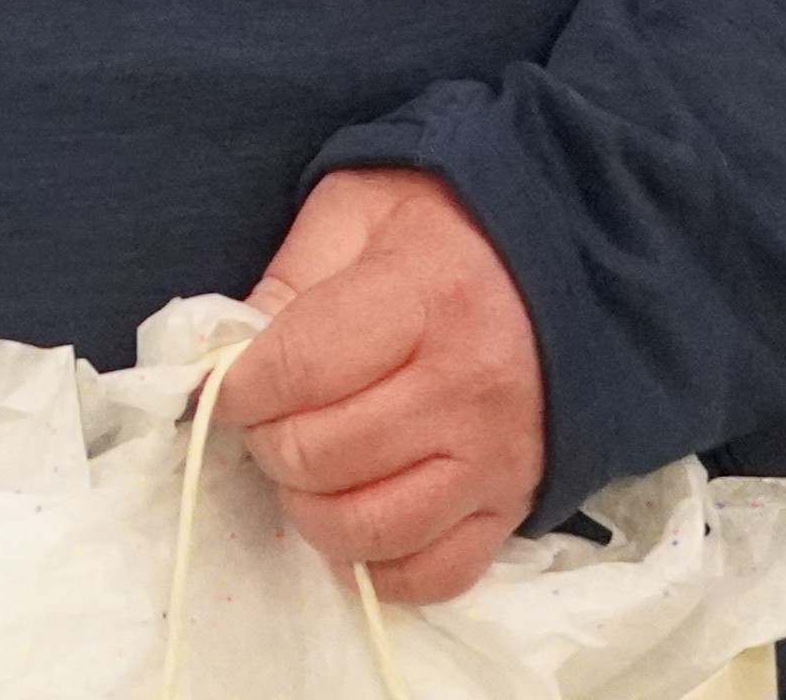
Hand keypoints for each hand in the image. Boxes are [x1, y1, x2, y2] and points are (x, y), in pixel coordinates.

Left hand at [225, 168, 546, 606]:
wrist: (559, 259)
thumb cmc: (442, 227)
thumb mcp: (354, 211)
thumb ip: (285, 279)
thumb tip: (225, 357)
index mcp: (425, 297)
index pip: (296, 371)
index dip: (238, 388)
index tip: (230, 383)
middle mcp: (467, 387)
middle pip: (320, 456)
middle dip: (269, 442)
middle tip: (273, 418)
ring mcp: (495, 458)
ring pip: (367, 529)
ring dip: (311, 508)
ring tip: (309, 468)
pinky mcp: (513, 508)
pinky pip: (433, 574)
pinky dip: (378, 567)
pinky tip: (357, 524)